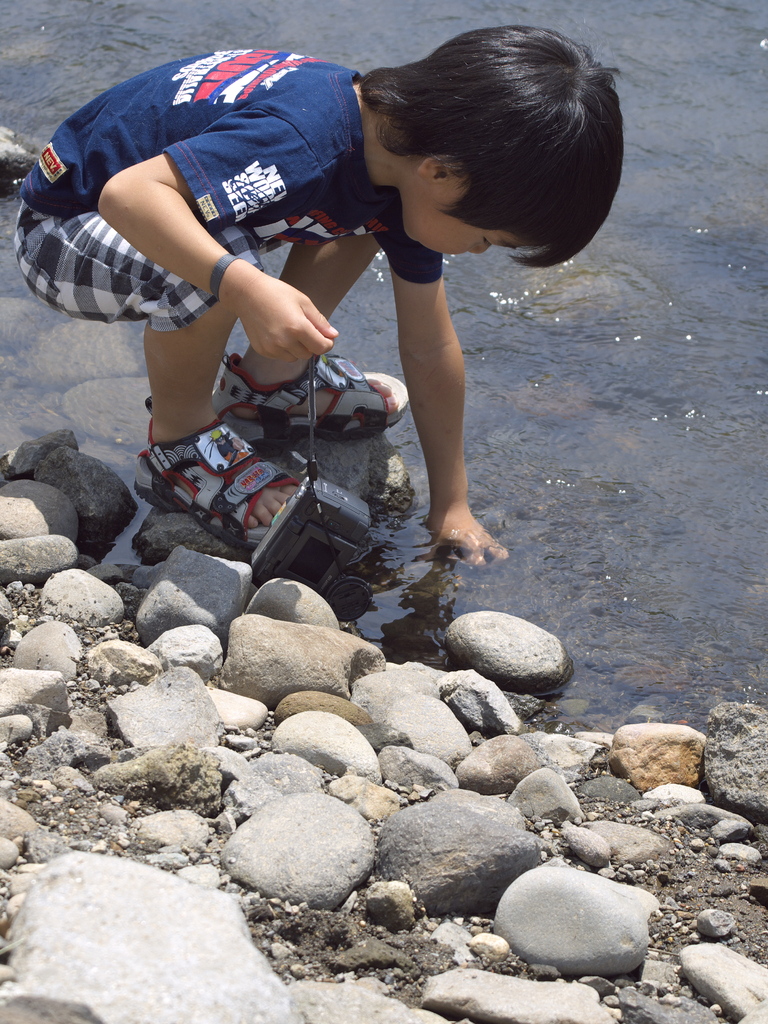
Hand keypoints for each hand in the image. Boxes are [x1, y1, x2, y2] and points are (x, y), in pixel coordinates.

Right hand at [221, 263, 337, 361]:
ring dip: (297, 348)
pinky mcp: (263, 350)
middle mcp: (285, 341)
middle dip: (310, 344)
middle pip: (308, 354)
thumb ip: (319, 321)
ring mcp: (272, 348)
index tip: (326, 337)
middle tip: (304, 329)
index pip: (321, 348)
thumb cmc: (277, 294)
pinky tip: (277, 333)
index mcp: (298, 327)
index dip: (327, 343)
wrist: (247, 294)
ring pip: (294, 358)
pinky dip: (283, 349)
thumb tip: (333, 336)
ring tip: (289, 330)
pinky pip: (280, 356)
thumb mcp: (303, 302)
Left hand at [421, 506, 508, 566]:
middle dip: (494, 557)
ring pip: (491, 541)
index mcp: (470, 545)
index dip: (473, 564)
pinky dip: (487, 539)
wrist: (448, 500)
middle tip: (494, 562)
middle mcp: (478, 539)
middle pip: (494, 550)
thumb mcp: (434, 538)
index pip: (477, 560)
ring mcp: (478, 530)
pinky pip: (485, 534)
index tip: (467, 563)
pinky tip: (486, 540)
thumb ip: (429, 551)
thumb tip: (419, 559)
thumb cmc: (443, 521)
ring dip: (494, 548)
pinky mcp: (476, 523)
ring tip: (502, 555)